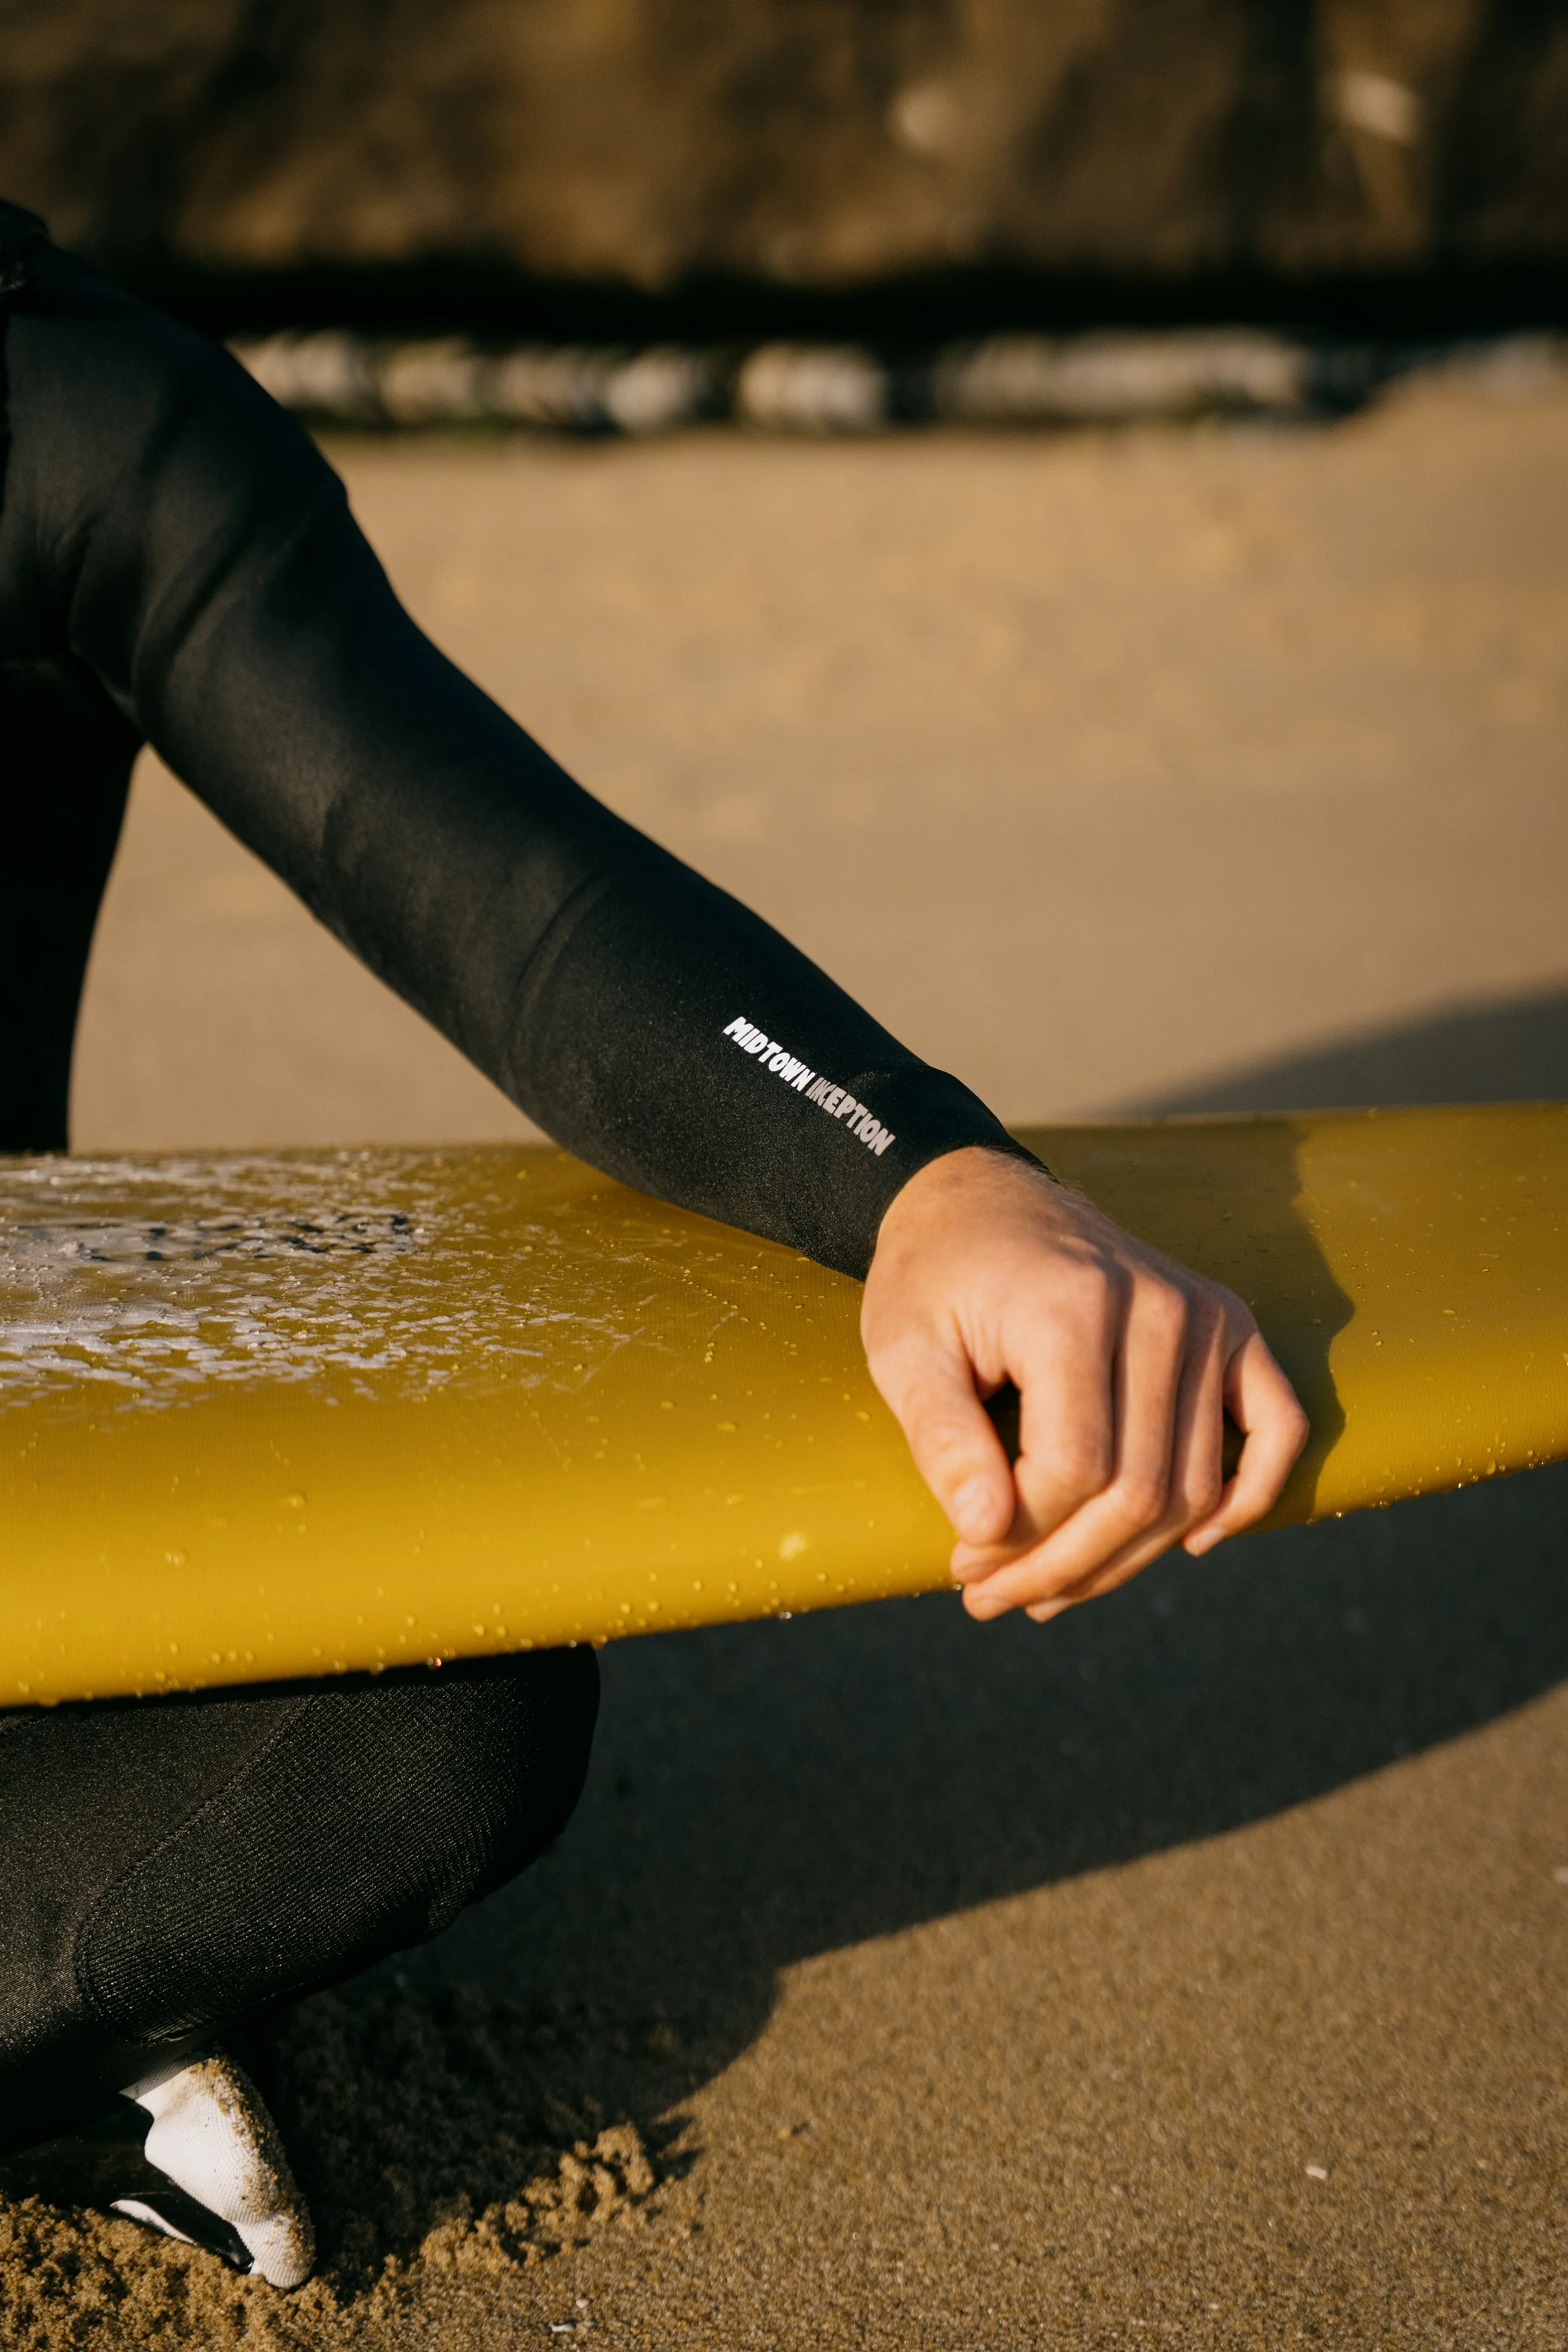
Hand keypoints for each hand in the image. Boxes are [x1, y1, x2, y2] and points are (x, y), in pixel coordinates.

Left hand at [861, 1146, 1308, 1622]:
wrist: (979, 1200)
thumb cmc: (933, 1279)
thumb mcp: (903, 1348)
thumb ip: (941, 1437)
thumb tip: (985, 1533)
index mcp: (1073, 1305)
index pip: (1074, 1469)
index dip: (1019, 1538)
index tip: (961, 1560)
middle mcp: (1158, 1307)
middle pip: (1139, 1491)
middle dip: (1064, 1566)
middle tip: (993, 1597)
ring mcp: (1204, 1315)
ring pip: (1193, 1485)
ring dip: (1128, 1559)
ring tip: (1049, 1589)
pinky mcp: (1230, 1326)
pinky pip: (1276, 1428)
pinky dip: (1246, 1497)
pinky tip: (1191, 1543)